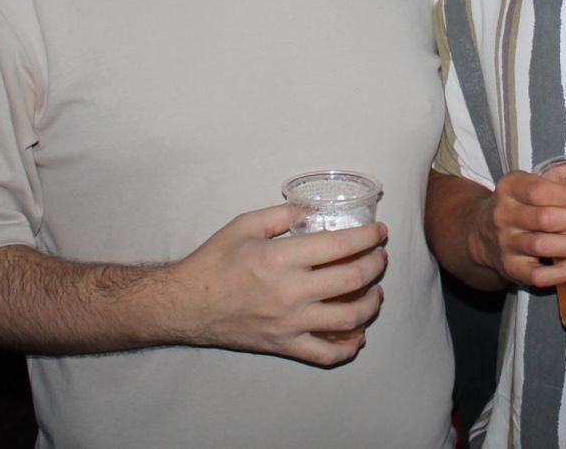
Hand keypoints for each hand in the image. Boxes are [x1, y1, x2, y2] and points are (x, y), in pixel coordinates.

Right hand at [163, 204, 388, 366]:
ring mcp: (289, 323)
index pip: (340, 247)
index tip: (379, 232)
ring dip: (371, 303)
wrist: (186, 304)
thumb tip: (314, 211)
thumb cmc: (214, 261)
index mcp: (281, 258)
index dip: (367, 237)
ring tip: (375, 291)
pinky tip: (357, 334)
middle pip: (352, 280)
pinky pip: (325, 355)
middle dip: (376, 264)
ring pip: (349, 319)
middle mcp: (290, 292)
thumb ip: (283, 215)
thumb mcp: (245, 225)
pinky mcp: (284, 345)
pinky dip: (348, 347)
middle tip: (380, 255)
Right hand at [466, 170, 565, 288]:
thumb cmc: (525, 202)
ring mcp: (506, 244)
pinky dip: (562, 272)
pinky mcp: (511, 269)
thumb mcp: (544, 179)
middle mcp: (504, 215)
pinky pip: (537, 275)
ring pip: (541, 246)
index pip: (538, 190)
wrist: (484, 234)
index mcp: (510, 187)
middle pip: (544, 218)